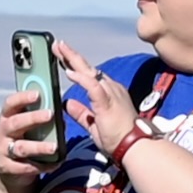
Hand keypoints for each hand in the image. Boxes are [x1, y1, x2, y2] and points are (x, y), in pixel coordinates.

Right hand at [0, 84, 62, 192]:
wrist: (11, 170)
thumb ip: (40, 117)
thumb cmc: (25, 140)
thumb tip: (61, 110)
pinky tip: (55, 164)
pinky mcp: (7, 168)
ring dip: (39, 147)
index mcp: (8, 117)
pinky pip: (25, 167)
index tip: (38, 94)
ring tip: (54, 147)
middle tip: (50, 114)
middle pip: (15, 123)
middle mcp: (3, 132)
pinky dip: (42, 166)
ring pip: (22, 147)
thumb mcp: (28, 127)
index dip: (22, 98)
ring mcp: (4, 151)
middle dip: (33, 118)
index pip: (11, 104)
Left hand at [53, 45, 143, 160]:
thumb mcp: (94, 125)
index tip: (62, 57)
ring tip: (60, 50)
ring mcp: (111, 94)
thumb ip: (82, 114)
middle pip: (88, 69)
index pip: (89, 75)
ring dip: (73, 61)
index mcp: (109, 94)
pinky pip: (92, 86)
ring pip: (89, 72)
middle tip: (57, 45)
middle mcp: (111, 89)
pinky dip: (80, 78)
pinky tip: (69, 72)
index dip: (75, 65)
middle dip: (71, 56)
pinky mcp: (108, 102)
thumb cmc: (119, 138)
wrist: (134, 147)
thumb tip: (69, 104)